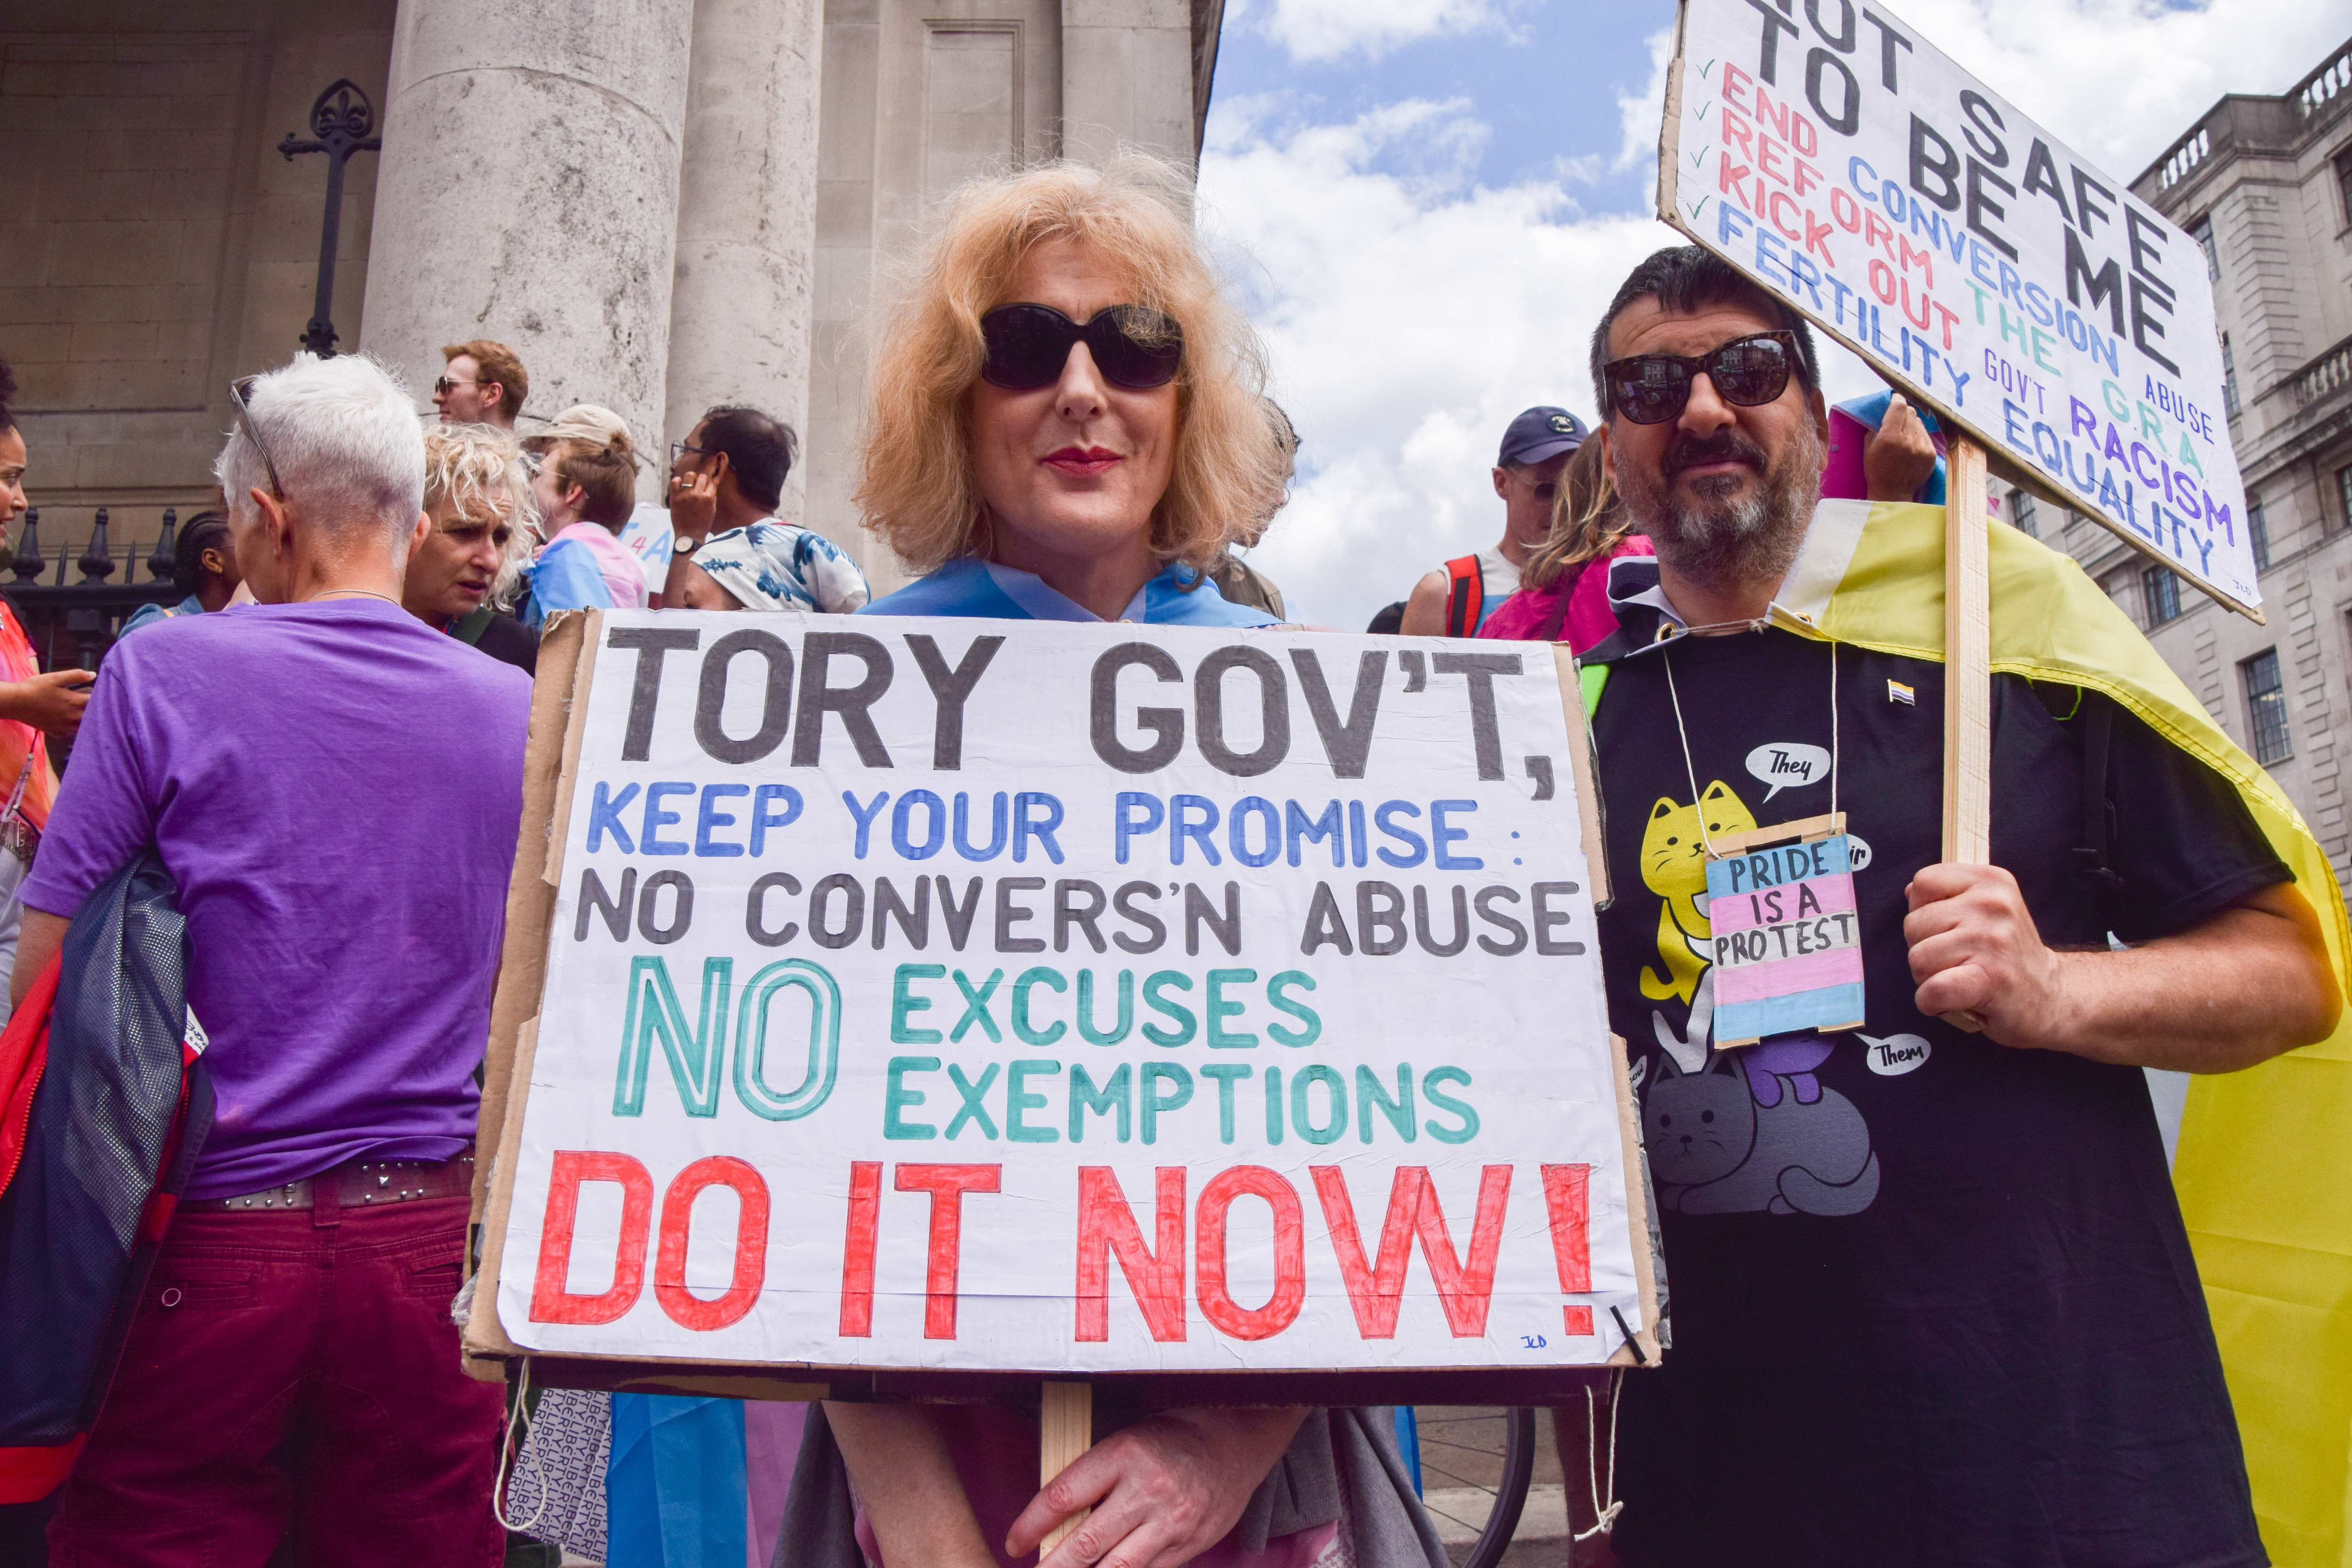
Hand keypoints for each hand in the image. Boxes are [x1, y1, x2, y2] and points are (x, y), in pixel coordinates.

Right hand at [0, 668, 94, 736]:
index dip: (97, 696)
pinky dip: (71, 729)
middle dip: (93, 710)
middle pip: (92, 716)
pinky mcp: (55, 732)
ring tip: (81, 714)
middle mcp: (72, 717)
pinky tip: (68, 723)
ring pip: (82, 727)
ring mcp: (64, 726)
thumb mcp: (55, 677)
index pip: (95, 701)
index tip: (95, 693)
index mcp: (74, 702)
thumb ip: (76, 675)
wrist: (15, 703)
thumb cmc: (34, 688)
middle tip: (90, 704)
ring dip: (84, 722)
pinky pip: (69, 734)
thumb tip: (93, 674)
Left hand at [668, 469, 719, 541]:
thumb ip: (712, 497)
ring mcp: (685, 495)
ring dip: (691, 478)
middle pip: (701, 477)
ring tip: (690, 484)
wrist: (689, 535)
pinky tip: (680, 485)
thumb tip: (712, 484)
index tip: (707, 487)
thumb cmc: (702, 524)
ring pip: (689, 476)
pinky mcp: (675, 498)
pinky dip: (677, 481)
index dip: (709, 484)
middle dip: (701, 480)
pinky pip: (675, 482)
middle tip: (699, 486)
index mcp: (708, 498)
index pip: (711, 482)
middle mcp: (697, 495)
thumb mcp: (712, 510)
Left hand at [1007, 1407, 1309, 1567]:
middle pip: (1085, 1543)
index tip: (1015, 1542)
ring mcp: (1171, 1522)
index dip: (1031, 1525)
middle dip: (1052, 1567)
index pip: (1063, 1497)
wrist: (1234, 1439)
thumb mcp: (1126, 1440)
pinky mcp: (1189, 1544)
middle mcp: (1148, 1489)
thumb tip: (1053, 1523)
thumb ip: (1094, 1479)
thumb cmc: (1171, 1436)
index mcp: (1124, 1453)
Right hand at [1863, 393, 1938, 501]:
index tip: (1895, 399)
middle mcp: (1908, 440)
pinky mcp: (1931, 454)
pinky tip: (1911, 444)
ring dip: (1912, 423)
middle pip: (1911, 412)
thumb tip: (1884, 411)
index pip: (1899, 406)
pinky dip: (1918, 435)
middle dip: (1903, 412)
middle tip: (1897, 418)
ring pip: (1919, 422)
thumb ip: (1875, 427)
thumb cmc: (1876, 470)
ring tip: (1904, 434)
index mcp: (1890, 437)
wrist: (1892, 494)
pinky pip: (1926, 435)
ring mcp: (1922, 447)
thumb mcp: (1867, 448)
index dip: (1897, 399)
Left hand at [1903, 862, 2067, 1045]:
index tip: (1950, 931)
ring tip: (1961, 980)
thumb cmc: (2007, 956)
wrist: (2052, 997)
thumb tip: (1909, 891)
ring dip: (1929, 978)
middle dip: (1925, 950)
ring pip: (1918, 959)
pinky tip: (1953, 1002)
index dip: (1924, 912)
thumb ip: (1947, 897)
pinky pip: (1933, 990)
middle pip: (1914, 925)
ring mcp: (1992, 940)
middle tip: (1960, 963)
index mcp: (1990, 881)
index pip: (1923, 883)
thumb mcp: (1985, 912)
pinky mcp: (1991, 978)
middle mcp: (1993, 904)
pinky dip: (1932, 1003)